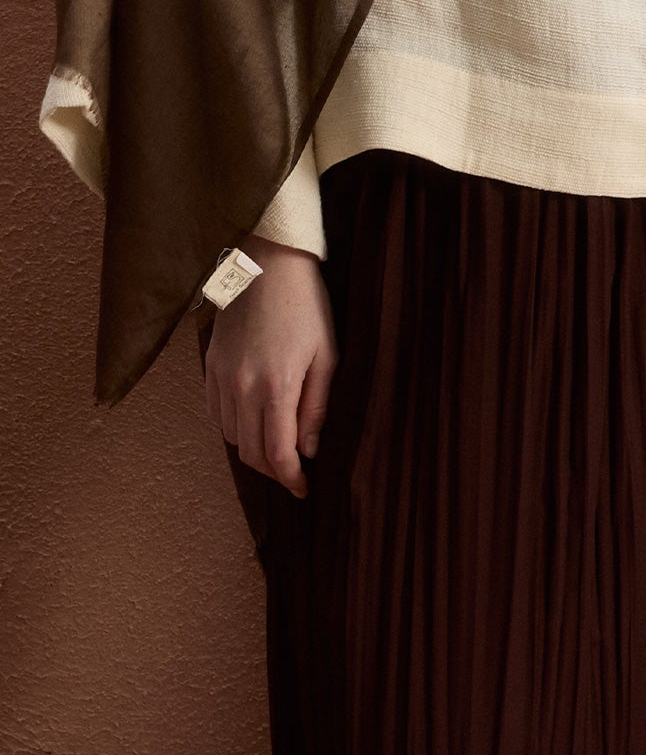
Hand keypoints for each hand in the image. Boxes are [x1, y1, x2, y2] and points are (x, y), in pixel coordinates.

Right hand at [203, 239, 337, 497]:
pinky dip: (235, 429)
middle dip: (274, 471)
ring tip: (278, 446)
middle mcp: (241, 388)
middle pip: (251, 453)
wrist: (266, 265)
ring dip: (254, 451)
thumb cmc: (306, 306)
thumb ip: (316, 406)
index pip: (278, 454)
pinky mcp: (209, 368)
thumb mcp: (327, 354)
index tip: (304, 489)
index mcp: (275, 386)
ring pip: (232, 438)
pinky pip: (217, 415)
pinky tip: (254, 423)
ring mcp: (220, 378)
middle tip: (295, 471)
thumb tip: (309, 449)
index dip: (291, 479)